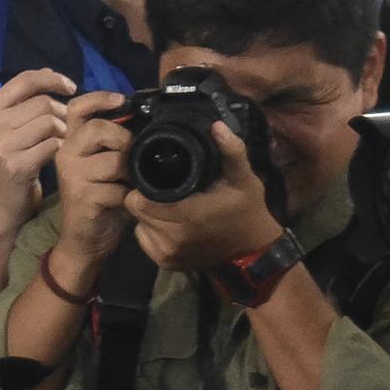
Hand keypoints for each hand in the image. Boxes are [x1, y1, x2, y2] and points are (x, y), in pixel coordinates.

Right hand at [0, 68, 75, 215]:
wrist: (0, 200)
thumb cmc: (11, 157)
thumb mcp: (10, 125)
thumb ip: (27, 97)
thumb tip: (49, 71)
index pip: (26, 80)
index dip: (53, 79)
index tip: (71, 88)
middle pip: (43, 103)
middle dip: (61, 112)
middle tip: (63, 127)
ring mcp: (1, 146)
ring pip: (50, 122)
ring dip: (63, 131)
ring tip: (59, 141)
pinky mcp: (16, 166)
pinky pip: (52, 145)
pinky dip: (60, 148)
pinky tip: (56, 155)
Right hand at [48, 90, 134, 272]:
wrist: (84, 240)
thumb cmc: (99, 200)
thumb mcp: (105, 165)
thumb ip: (115, 143)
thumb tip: (145, 121)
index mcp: (71, 141)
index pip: (78, 108)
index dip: (100, 98)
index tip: (123, 100)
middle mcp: (66, 154)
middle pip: (99, 128)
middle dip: (125, 140)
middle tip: (134, 158)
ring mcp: (72, 176)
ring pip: (114, 160)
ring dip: (131, 173)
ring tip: (130, 183)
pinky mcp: (82, 197)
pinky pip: (118, 188)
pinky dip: (129, 196)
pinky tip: (126, 202)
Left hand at [125, 124, 280, 274]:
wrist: (252, 251)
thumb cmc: (247, 210)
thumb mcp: (244, 178)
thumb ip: (231, 151)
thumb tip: (217, 126)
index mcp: (188, 215)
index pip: (140, 199)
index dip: (143, 185)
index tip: (153, 176)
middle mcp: (173, 238)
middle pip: (137, 211)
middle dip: (145, 197)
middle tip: (161, 188)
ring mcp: (168, 254)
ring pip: (139, 225)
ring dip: (148, 214)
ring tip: (166, 203)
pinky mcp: (166, 264)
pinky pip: (144, 240)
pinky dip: (151, 230)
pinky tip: (168, 222)